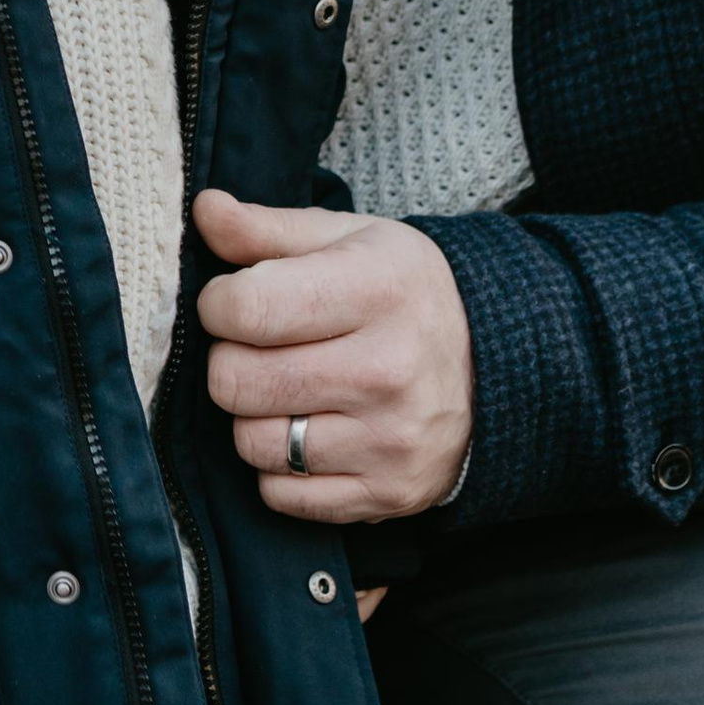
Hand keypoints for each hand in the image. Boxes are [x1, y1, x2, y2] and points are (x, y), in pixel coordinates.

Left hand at [195, 191, 473, 524]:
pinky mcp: (388, 493)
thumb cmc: (401, 294)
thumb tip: (204, 210)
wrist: (499, 367)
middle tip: (259, 350)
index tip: (236, 301)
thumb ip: (266, 230)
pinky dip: (280, 468)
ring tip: (287, 391)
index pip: (246, 308)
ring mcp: (390, 440)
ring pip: (252, 443)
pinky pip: (281, 494)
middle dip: (230, 362)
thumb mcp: (348, 240)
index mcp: (377, 289)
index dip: (219, 304)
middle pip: (236, 382)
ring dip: (254, 418)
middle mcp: (388, 370)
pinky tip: (309, 432)